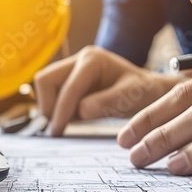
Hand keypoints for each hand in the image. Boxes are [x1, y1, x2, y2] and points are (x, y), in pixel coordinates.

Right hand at [34, 46, 178, 135]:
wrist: (147, 90)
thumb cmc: (142, 93)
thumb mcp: (131, 98)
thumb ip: (108, 102)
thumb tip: (82, 110)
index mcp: (93, 60)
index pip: (68, 86)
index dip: (60, 110)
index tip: (56, 132)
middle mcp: (79, 59)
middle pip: (45, 80)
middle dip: (49, 105)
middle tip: (60, 128)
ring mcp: (72, 68)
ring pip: (44, 86)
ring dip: (51, 107)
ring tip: (71, 122)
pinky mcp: (69, 80)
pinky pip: (52, 94)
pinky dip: (57, 109)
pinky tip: (74, 118)